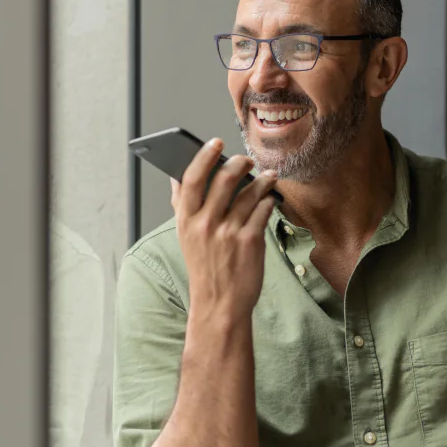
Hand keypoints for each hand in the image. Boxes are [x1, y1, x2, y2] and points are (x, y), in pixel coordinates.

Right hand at [170, 138, 277, 324]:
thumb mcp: (185, 236)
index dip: (204, 156)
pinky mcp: (250, 242)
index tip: (215, 143)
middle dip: (239, 163)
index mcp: (186, 220)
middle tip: (247, 159)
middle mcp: (205, 224)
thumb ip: (182, 205)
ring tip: (268, 176)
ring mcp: (228, 233)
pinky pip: (263, 210)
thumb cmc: (204, 267)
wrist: (219, 304)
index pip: (192, 178)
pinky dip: (268, 200)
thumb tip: (176, 175)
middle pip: (223, 180)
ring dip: (262, 180)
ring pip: (249, 192)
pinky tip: (270, 199)